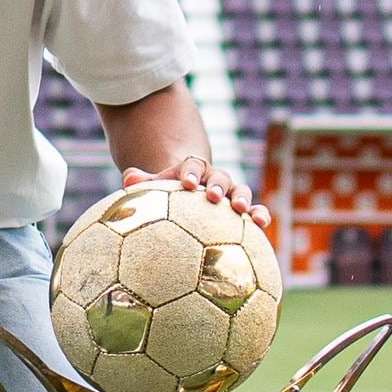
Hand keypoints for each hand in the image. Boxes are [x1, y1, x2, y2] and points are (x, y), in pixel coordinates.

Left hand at [122, 153, 262, 222]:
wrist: (192, 195)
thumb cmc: (171, 195)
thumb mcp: (157, 187)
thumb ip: (144, 183)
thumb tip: (128, 177)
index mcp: (194, 171)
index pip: (193, 166)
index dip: (190, 172)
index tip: (185, 182)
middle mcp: (215, 180)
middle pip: (219, 177)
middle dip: (216, 185)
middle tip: (211, 195)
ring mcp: (231, 194)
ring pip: (241, 191)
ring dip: (243, 198)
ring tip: (242, 209)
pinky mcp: (243, 211)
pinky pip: (254, 211)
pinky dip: (260, 215)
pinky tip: (263, 225)